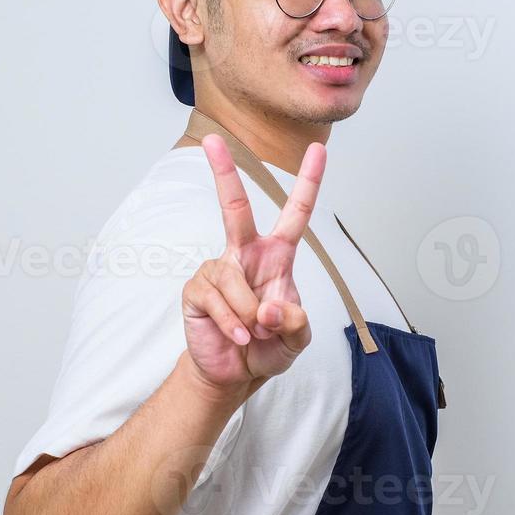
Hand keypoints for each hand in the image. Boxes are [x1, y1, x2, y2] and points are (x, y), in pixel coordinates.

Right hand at [180, 133, 323, 400]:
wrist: (235, 373)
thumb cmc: (268, 347)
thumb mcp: (296, 339)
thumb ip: (295, 323)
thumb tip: (271, 307)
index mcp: (276, 257)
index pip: (295, 213)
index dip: (308, 182)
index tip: (317, 150)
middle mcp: (245, 255)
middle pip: (234, 207)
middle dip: (223, 172)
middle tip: (211, 140)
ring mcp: (218, 270)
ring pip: (235, 280)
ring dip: (250, 315)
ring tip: (253, 334)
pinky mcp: (197, 290)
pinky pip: (217, 301)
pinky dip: (233, 324)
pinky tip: (238, 337)